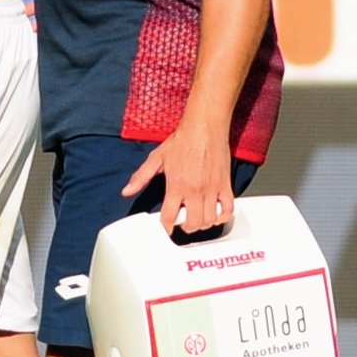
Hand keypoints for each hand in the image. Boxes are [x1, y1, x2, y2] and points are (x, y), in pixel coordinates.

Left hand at [122, 122, 234, 236]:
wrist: (204, 127)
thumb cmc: (182, 140)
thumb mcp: (156, 158)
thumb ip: (141, 177)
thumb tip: (127, 191)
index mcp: (176, 185)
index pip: (170, 216)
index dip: (166, 226)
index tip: (166, 228)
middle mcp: (195, 190)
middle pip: (193, 223)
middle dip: (186, 228)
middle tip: (183, 224)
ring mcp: (212, 189)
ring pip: (210, 219)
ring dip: (203, 224)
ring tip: (197, 220)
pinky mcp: (225, 185)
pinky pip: (228, 209)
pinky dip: (223, 217)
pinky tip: (216, 215)